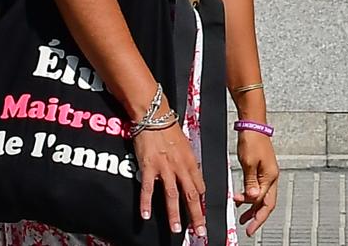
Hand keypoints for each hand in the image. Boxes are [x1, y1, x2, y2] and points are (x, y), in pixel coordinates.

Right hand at [134, 122, 206, 237]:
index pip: (199, 187)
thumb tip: (194, 179)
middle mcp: (180, 167)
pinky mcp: (148, 167)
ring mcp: (165, 168)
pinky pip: (147, 189)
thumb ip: (189, 164)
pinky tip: (145, 215)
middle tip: (199, 231)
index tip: (202, 216)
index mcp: (191, 162)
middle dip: (196, 215)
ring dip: (174, 214)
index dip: (201, 203)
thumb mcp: (186, 147)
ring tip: (177, 229)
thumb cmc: (169, 129)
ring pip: (172, 195)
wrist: (155, 116)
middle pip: (191, 195)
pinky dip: (145, 203)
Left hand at [235, 131, 278, 235]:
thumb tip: (253, 198)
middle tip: (248, 227)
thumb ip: (250, 182)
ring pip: (263, 196)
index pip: (264, 202)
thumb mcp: (248, 163)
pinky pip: (259, 187)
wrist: (253, 125)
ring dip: (253, 207)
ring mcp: (268, 172)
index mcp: (270, 176)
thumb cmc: (251, 140)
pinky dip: (251, 196)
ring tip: (242, 217)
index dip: (256, 216)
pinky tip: (242, 199)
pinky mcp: (262, 169)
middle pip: (267, 202)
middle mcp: (271, 176)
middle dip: (257, 216)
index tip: (249, 228)